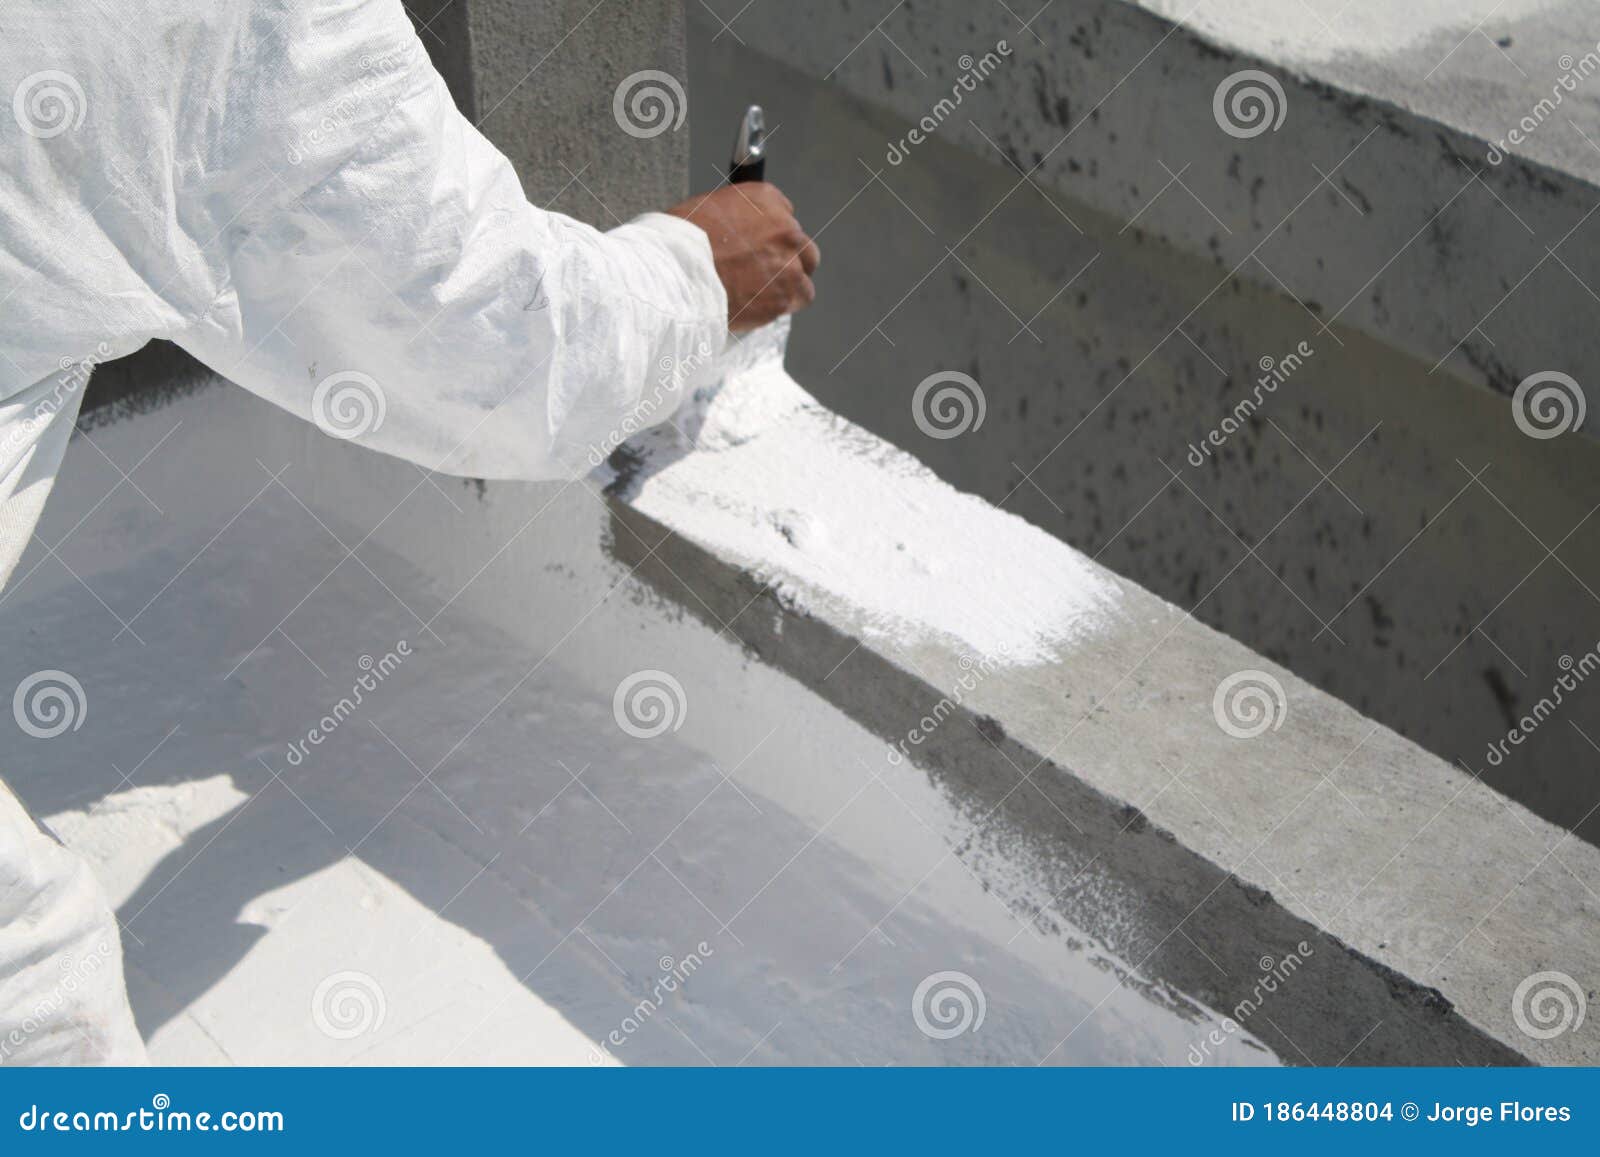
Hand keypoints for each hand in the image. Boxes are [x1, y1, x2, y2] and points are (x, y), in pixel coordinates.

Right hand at [665, 183, 819, 332]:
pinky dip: (784, 304)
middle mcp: (784, 228)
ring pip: (804, 275)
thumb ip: (736, 217)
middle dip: (787, 258)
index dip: (771, 233)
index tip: (762, 244)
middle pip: (802, 246)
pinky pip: (798, 299)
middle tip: (765, 272)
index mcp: (764, 200)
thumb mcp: (706, 208)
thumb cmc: (682, 242)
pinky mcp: (784, 296)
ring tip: (764, 294)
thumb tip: (740, 232)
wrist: (677, 276)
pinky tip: (764, 305)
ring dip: (789, 284)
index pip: (784, 212)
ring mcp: (788, 264)